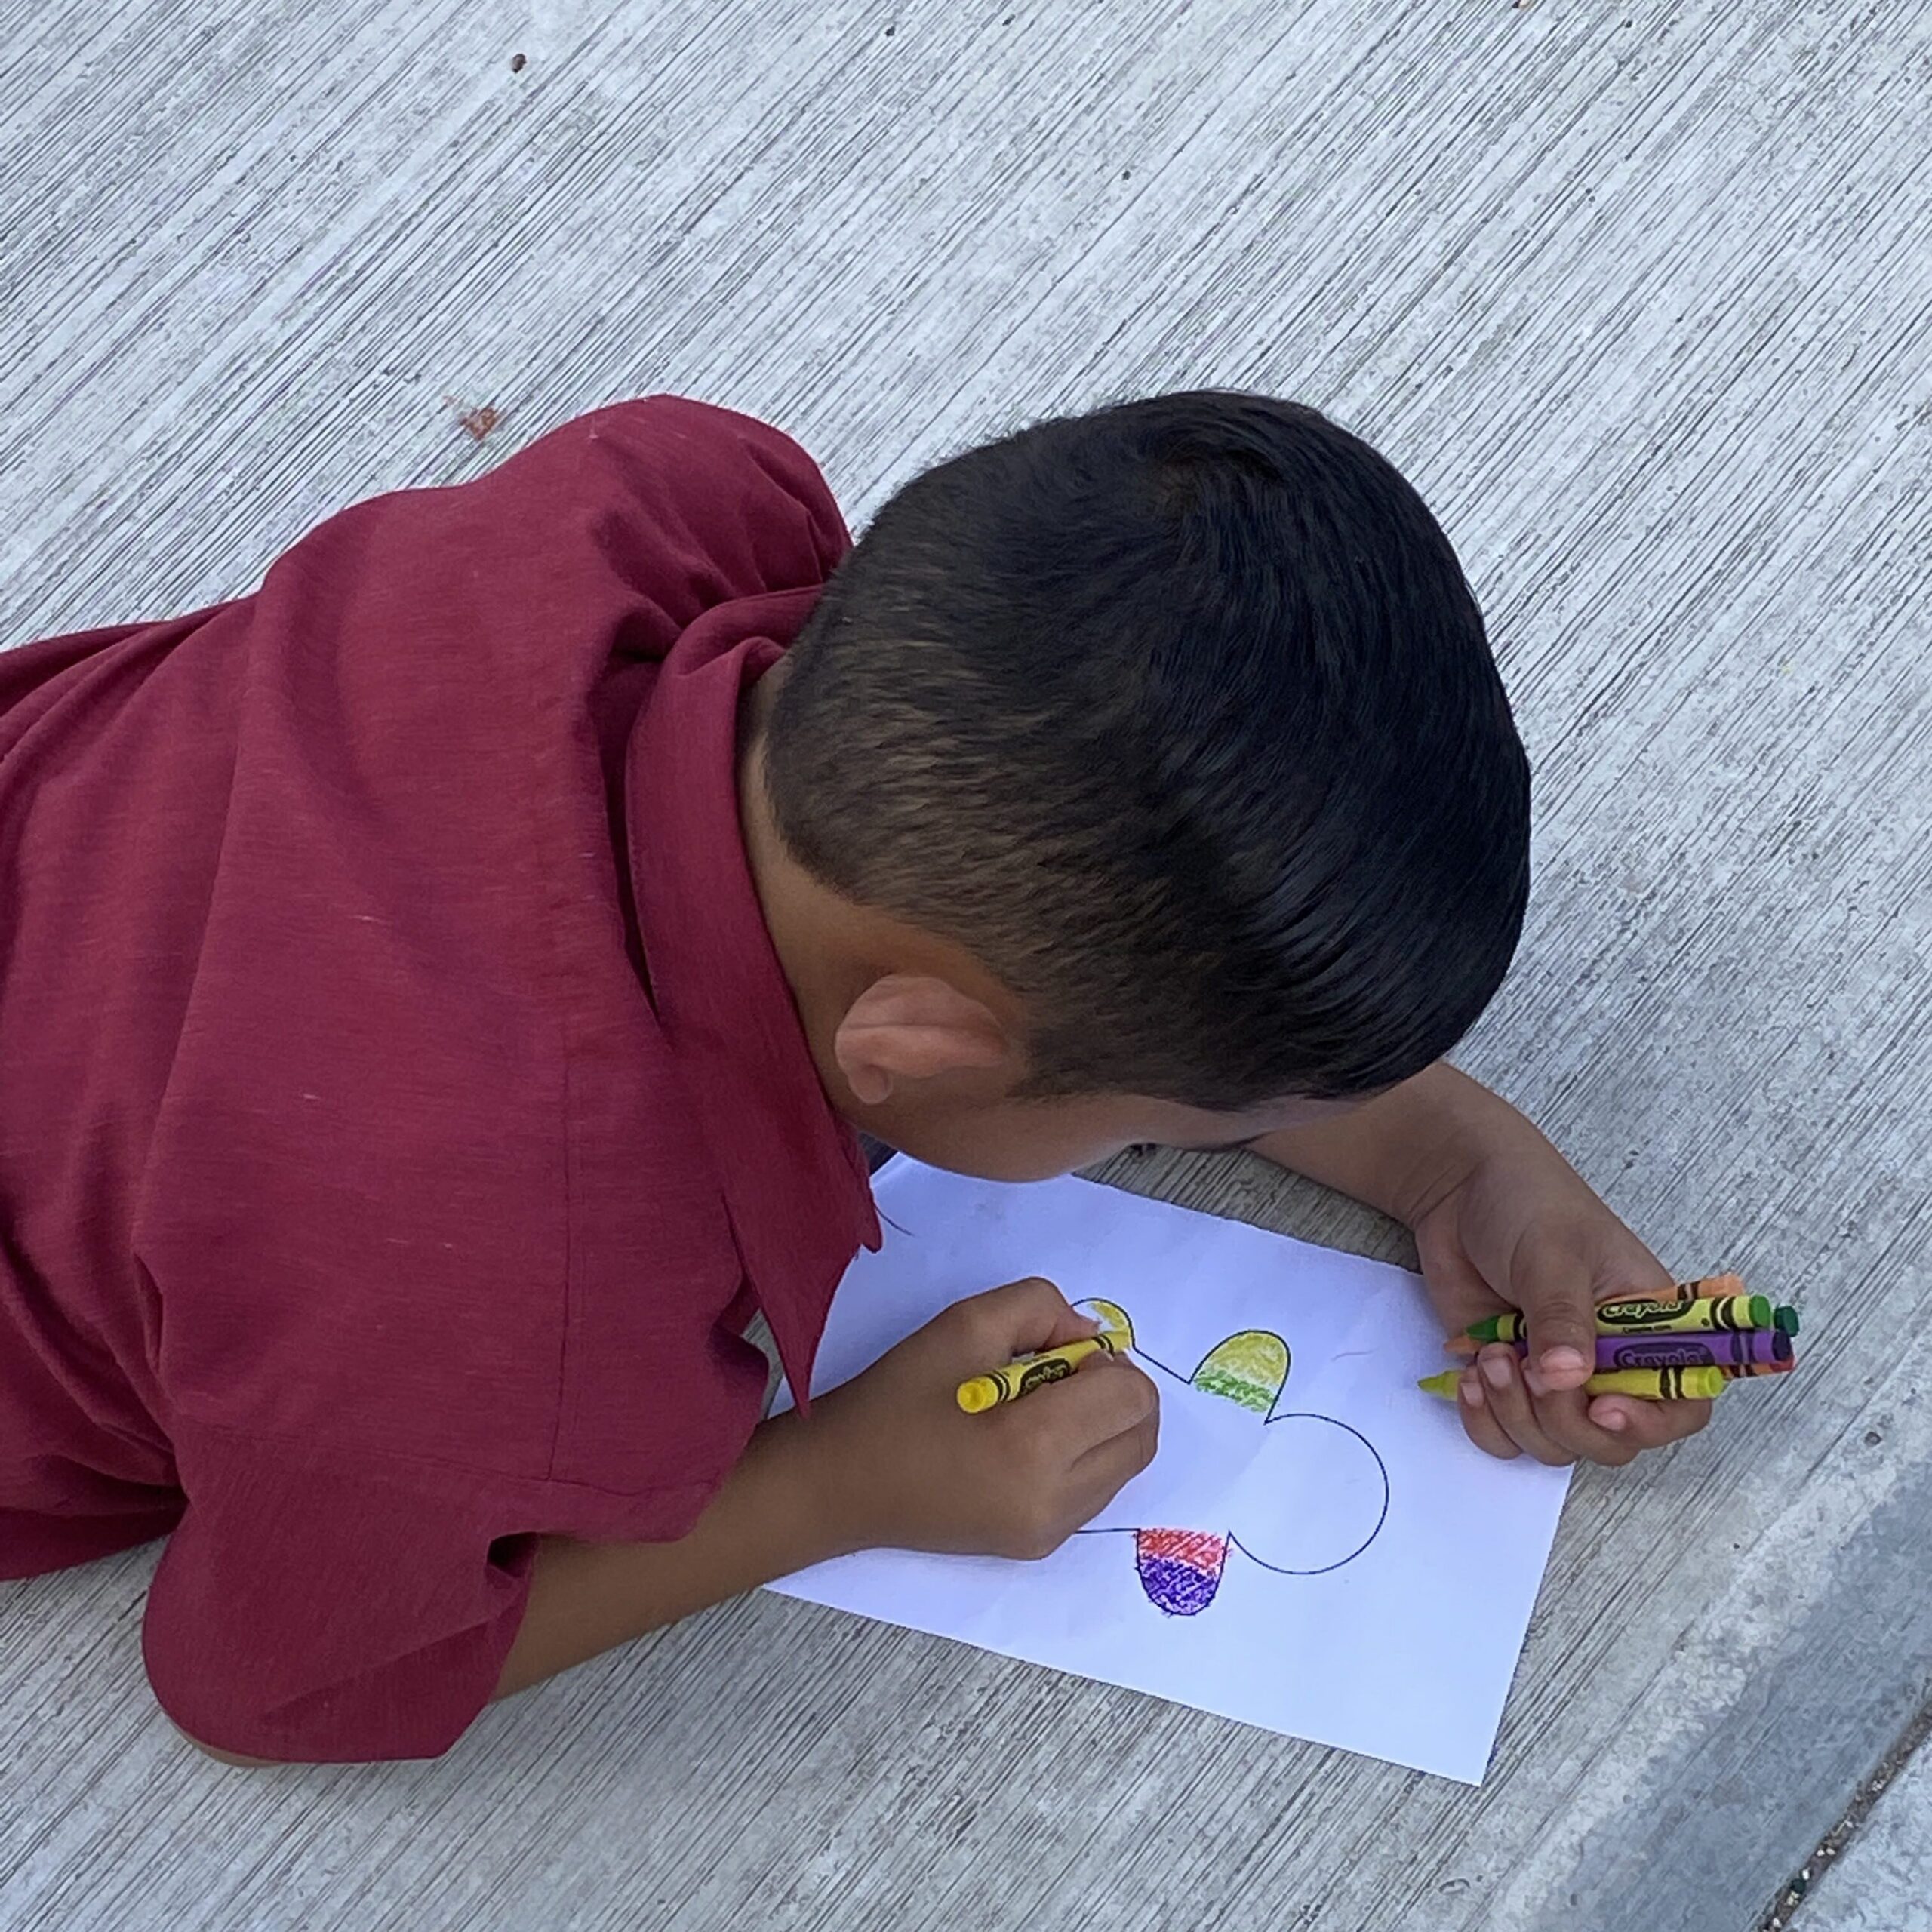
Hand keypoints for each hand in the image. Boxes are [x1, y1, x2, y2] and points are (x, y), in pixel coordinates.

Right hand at [801, 1277, 1159, 1558]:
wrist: (838, 1486)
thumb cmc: (893, 1403)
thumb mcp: (962, 1325)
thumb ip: (1038, 1308)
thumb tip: (1088, 1336)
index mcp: (1035, 1447)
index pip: (1131, 1397)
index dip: (1103, 1361)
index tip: (1051, 1354)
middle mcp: (1055, 1501)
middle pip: (1143, 1434)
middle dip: (1115, 1392)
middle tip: (1053, 1374)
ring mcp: (1049, 1532)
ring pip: (1126, 1464)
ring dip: (1102, 1425)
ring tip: (1034, 1407)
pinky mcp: (1038, 1547)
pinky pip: (1097, 1490)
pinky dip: (1084, 1456)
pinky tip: (1025, 1441)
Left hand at [1412, 1146, 1712, 1467]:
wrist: (1459, 1188)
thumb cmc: (1527, 1203)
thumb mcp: (1553, 1254)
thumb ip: (1563, 1318)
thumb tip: (1569, 1378)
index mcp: (1648, 1326)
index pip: (1682, 1402)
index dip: (1652, 1422)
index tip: (1603, 1406)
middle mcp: (1608, 1361)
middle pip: (1611, 1440)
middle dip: (1565, 1419)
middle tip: (1527, 1370)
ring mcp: (1555, 1375)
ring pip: (1555, 1443)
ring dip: (1516, 1415)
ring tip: (1491, 1356)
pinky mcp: (1508, 1380)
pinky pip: (1505, 1436)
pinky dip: (1486, 1422)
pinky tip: (1470, 1376)